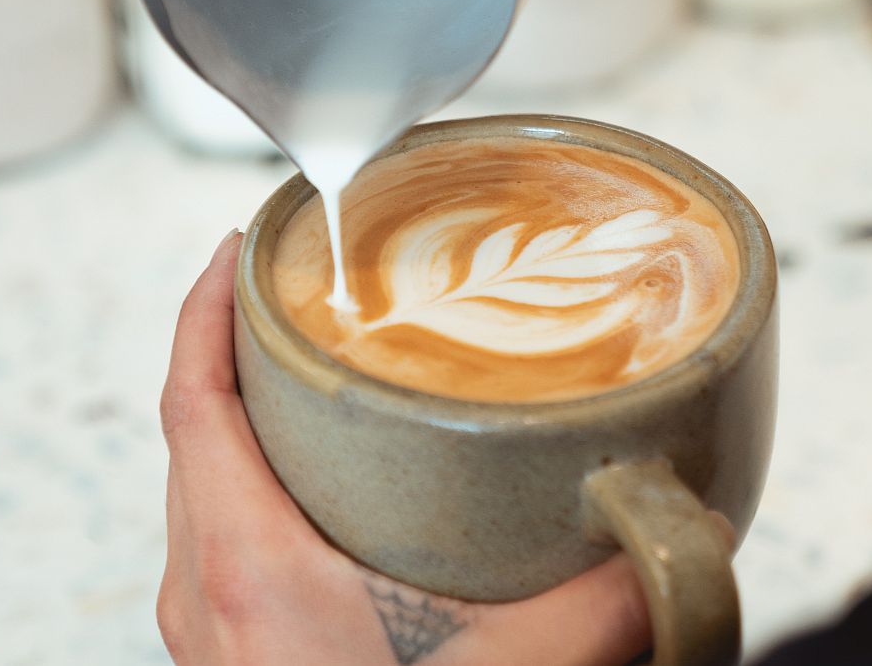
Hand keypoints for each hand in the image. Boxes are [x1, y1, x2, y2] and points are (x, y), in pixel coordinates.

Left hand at [156, 231, 651, 665]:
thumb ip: (605, 603)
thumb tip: (678, 532)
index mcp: (247, 569)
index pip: (192, 400)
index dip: (207, 309)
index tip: (240, 247)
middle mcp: (203, 591)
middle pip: (194, 431)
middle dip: (236, 350)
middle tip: (299, 301)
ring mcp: (208, 627)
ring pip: (204, 486)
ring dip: (245, 419)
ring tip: (308, 378)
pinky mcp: (235, 653)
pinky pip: (221, 536)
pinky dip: (256, 482)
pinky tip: (323, 489)